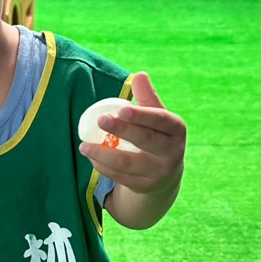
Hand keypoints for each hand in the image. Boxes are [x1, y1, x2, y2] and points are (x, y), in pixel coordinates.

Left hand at [79, 72, 185, 194]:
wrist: (165, 173)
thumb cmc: (157, 135)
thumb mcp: (157, 117)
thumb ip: (147, 98)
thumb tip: (140, 75)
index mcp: (177, 130)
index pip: (160, 120)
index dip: (141, 115)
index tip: (121, 110)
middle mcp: (172, 152)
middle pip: (145, 140)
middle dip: (122, 130)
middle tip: (101, 121)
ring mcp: (159, 172)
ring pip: (128, 163)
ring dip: (103, 154)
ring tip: (83, 145)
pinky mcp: (144, 186)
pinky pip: (120, 177)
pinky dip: (103, 167)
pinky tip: (91, 157)